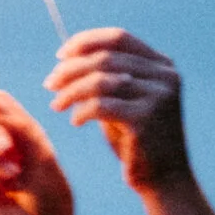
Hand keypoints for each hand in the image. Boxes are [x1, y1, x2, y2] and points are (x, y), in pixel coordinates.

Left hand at [46, 28, 190, 190]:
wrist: (161, 176)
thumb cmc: (135, 138)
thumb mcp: (123, 100)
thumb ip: (107, 78)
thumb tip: (69, 58)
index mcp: (161, 64)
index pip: (119, 37)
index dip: (85, 42)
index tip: (60, 56)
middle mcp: (164, 75)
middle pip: (105, 58)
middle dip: (70, 70)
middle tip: (49, 85)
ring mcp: (159, 96)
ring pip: (101, 80)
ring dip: (70, 91)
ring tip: (56, 106)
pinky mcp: (147, 119)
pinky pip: (101, 106)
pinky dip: (81, 111)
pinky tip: (75, 122)